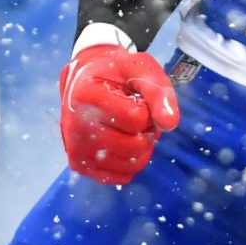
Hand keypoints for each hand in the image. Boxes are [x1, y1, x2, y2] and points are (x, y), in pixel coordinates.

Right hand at [58, 33, 179, 184]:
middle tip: (134, 112)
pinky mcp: (81, 166)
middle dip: (146, 129)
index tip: (132, 96)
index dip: (146, 107)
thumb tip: (170, 123)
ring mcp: (76, 150)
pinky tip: (121, 140)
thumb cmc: (114, 72)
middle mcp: (75, 127)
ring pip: (132, 164)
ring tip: (128, 126)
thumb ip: (158, 91)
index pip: (138, 118)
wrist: (85, 79)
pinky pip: (122, 176)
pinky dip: (130, 161)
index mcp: (86, 97)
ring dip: (141, 146)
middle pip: (136, 145)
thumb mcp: (139, 68)